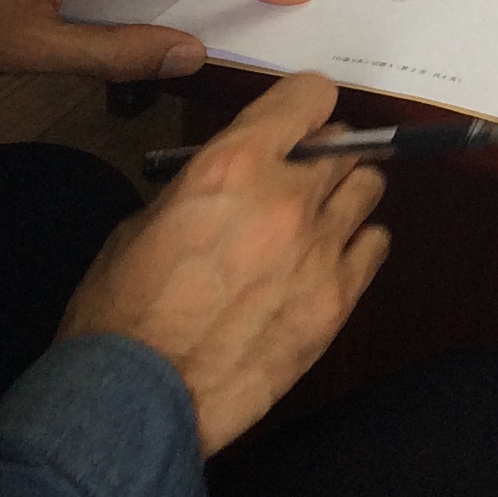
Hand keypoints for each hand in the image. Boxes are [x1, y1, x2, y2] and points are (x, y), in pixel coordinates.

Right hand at [59, 74, 392, 453]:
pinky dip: (356, 246)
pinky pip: (376, 245)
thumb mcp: (144, 224)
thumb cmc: (121, 312)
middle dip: (321, 158)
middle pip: (343, 145)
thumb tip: (236, 184)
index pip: (308, 97)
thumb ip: (203, 190)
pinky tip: (327, 263)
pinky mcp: (339, 299)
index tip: (296, 122)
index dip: (303, 106)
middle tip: (297, 182)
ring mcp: (321, 248)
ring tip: (314, 223)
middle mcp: (288, 196)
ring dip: (343, 198)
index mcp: (233, 166)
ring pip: (368, 189)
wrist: (137, 399)